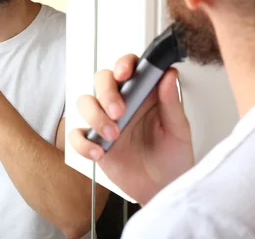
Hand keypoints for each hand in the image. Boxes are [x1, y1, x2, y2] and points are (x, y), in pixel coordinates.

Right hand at [69, 54, 194, 204]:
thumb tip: (169, 74)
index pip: (129, 67)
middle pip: (102, 80)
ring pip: (85, 102)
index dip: (123, 64)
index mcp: (143, 94)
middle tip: (119, 112)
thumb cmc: (173, 158)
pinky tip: (99, 153)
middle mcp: (122, 103)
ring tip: (113, 136)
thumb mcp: (178, 130)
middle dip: (106, 92)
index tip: (125, 73)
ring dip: (95, 116)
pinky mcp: (95, 142)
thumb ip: (171, 102)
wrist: (162, 189)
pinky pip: (76, 135)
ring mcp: (105, 121)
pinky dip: (82, 143)